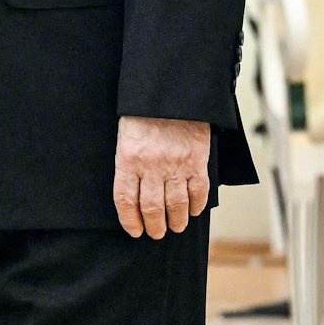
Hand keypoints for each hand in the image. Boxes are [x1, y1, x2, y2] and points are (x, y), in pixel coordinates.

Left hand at [112, 115, 209, 238]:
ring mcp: (176, 165)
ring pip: (176, 205)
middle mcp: (151, 166)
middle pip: (152, 208)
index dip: (129, 220)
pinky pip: (198, 191)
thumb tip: (133, 191)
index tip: (134, 230)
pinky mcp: (197, 161)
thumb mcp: (126, 135)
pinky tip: (194, 211)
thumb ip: (129, 162)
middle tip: (156, 233)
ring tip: (176, 227)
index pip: (125, 199)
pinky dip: (197, 205)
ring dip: (177, 220)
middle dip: (154, 226)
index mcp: (128, 159)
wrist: (170, 92)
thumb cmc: (143, 112)